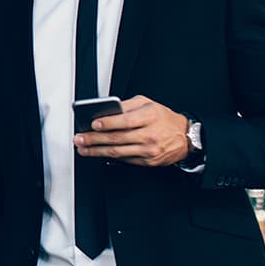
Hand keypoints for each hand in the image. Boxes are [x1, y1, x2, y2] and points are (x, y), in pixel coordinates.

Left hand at [74, 95, 189, 166]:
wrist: (184, 137)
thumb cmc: (164, 118)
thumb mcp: (148, 104)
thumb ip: (127, 105)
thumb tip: (107, 110)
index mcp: (150, 117)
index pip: (126, 121)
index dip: (108, 123)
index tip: (93, 124)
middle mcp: (150, 135)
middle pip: (118, 138)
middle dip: (95, 139)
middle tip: (80, 139)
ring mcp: (148, 150)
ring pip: (118, 152)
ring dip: (97, 151)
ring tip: (83, 148)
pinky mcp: (147, 162)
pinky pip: (125, 160)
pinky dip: (110, 157)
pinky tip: (98, 153)